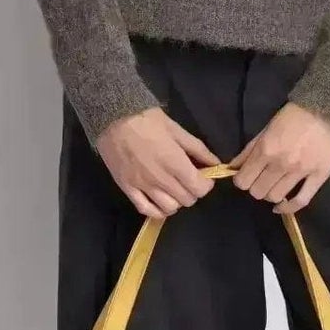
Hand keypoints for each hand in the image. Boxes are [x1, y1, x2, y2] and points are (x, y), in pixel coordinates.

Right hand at [96, 106, 221, 219]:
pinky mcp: (127, 188)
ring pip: (169, 208)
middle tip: (188, 180)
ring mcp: (143, 186)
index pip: (200, 188)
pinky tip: (159, 202)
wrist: (113, 118)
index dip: (206, 184)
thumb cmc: (147, 120)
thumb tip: (215, 163)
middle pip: (187, 200)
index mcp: (175, 163)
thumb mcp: (176, 129)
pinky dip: (156, 211)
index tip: (203, 177)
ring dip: (176, 201)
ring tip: (173, 190)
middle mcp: (161, 180)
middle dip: (192, 191)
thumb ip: (198, 149)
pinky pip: (145, 210)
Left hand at [228, 102, 329, 212]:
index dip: (242, 180)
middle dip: (256, 187)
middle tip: (262, 179)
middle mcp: (280, 164)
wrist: (328, 108)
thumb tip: (232, 167)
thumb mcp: (266, 128)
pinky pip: (301, 201)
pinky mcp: (318, 177)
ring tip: (275, 185)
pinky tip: (282, 207)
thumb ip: (249, 150)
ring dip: (271, 194)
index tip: (247, 176)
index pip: (243, 181)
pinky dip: (288, 208)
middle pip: (257, 192)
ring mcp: (300, 172)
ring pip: (275, 197)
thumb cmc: (295, 115)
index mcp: (265, 149)